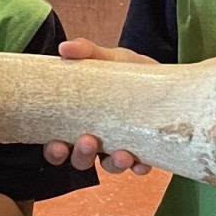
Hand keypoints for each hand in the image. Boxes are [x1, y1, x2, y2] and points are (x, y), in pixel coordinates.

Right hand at [42, 39, 158, 172]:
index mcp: (79, 121)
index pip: (58, 144)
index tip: (57, 145)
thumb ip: (86, 51)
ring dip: (113, 164)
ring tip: (121, 154)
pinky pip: (139, 167)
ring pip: (109, 166)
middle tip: (88, 141)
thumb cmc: (125, 70)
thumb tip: (65, 48)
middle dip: (81, 156)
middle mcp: (96, 139)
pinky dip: (139, 167)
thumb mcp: (107, 57)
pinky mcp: (143, 150)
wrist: (160, 73)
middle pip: (80, 160)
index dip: (55, 151)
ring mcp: (118, 146)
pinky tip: (142, 163)